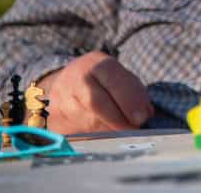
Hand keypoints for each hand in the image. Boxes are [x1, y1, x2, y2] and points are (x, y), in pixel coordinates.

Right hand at [37, 51, 153, 134]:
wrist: (67, 83)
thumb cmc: (103, 81)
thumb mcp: (119, 77)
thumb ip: (134, 92)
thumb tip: (145, 114)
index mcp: (96, 64)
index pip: (113, 81)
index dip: (129, 101)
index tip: (142, 117)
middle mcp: (75, 78)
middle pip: (96, 102)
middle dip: (118, 119)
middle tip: (134, 130)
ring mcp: (61, 98)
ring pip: (86, 120)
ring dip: (109, 130)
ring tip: (123, 134)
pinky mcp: (55, 118)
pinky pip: (77, 131)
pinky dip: (96, 137)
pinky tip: (107, 137)